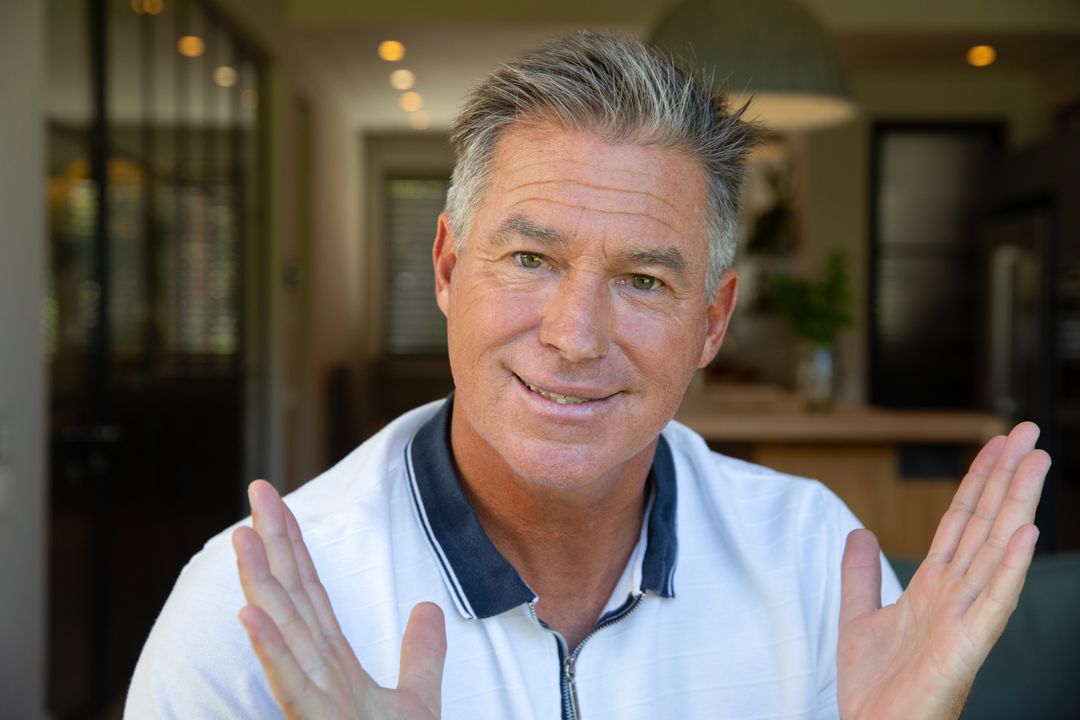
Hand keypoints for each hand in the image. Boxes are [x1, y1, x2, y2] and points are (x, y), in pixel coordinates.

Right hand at [233, 480, 446, 718]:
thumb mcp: (418, 700)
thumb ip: (422, 652)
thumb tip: (427, 605)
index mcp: (335, 663)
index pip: (311, 592)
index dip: (294, 544)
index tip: (276, 500)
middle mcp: (317, 674)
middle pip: (292, 597)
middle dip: (273, 544)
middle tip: (256, 490)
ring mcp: (315, 701)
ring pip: (283, 633)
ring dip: (262, 584)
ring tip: (243, 537)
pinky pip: (292, 685)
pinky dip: (271, 649)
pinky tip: (251, 614)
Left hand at [837, 422, 1047, 719]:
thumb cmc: (875, 689)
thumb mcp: (857, 617)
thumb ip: (860, 574)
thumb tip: (858, 531)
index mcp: (934, 587)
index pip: (961, 521)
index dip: (978, 480)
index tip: (995, 442)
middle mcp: (956, 595)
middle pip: (986, 524)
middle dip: (1006, 477)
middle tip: (1029, 431)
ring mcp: (966, 618)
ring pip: (998, 550)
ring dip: (1017, 506)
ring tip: (1037, 462)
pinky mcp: (967, 647)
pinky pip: (994, 602)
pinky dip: (1011, 567)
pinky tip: (1025, 533)